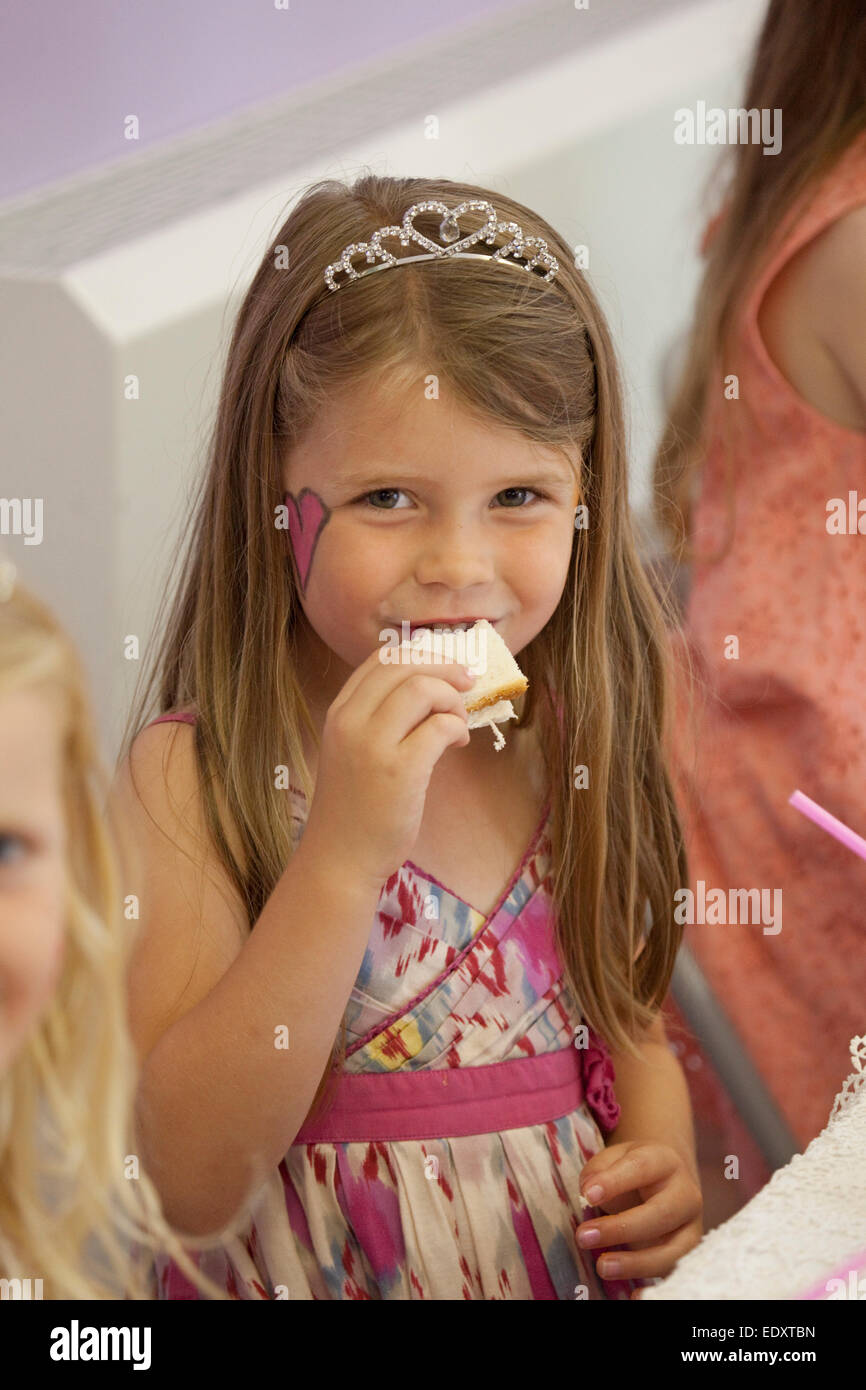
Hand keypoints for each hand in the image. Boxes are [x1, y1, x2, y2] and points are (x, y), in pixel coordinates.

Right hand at [301, 645, 474, 891]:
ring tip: (459, 723)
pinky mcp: (399, 770)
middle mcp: (350, 721)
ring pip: (422, 688)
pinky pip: (440, 727)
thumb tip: (435, 693)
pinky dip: (457, 728)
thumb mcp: (353, 751)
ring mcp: (372, 744)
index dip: (420, 655)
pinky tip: (458, 744)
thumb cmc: (354, 808)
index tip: (445, 667)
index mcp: (339, 713)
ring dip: (452, 699)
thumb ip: (381, 721)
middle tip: (467, 683)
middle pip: (403, 664)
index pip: (380, 660)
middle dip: (444, 667)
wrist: (339, 858)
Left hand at [577, 1141, 702, 1284]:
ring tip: (602, 1266)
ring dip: (637, 1262)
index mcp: (664, 1161)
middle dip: (622, 1228)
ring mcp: (690, 1225)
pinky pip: (675, 1272)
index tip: (588, 1195)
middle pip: (661, 1213)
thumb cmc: (633, 1169)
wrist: (666, 1177)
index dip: (615, 1182)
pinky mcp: (687, 1252)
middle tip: (584, 1236)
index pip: (641, 1167)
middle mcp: (685, 1193)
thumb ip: (599, 1171)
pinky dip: (656, 1286)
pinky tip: (634, 1294)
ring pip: (673, 1249)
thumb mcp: (615, 1158)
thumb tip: (589, 1192)